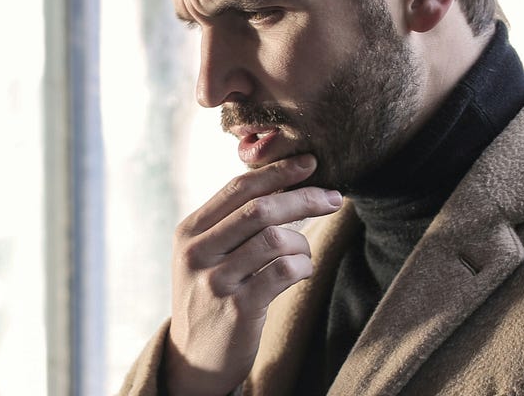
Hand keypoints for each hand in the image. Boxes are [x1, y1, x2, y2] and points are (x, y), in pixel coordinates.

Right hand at [161, 154, 342, 395]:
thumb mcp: (205, 257)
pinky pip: (284, 272)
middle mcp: (197, 252)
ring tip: (304, 254)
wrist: (194, 359)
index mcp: (189, 231)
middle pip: (260, 209)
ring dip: (303, 243)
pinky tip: (302, 272)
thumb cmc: (210, 299)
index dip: (277, 172)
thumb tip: (281, 184)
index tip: (309, 163)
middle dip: (303, 197)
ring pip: (276, 239)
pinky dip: (303, 267)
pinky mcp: (237, 308)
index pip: (238, 189)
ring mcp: (215, 281)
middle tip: (334, 197)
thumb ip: (231, 224)